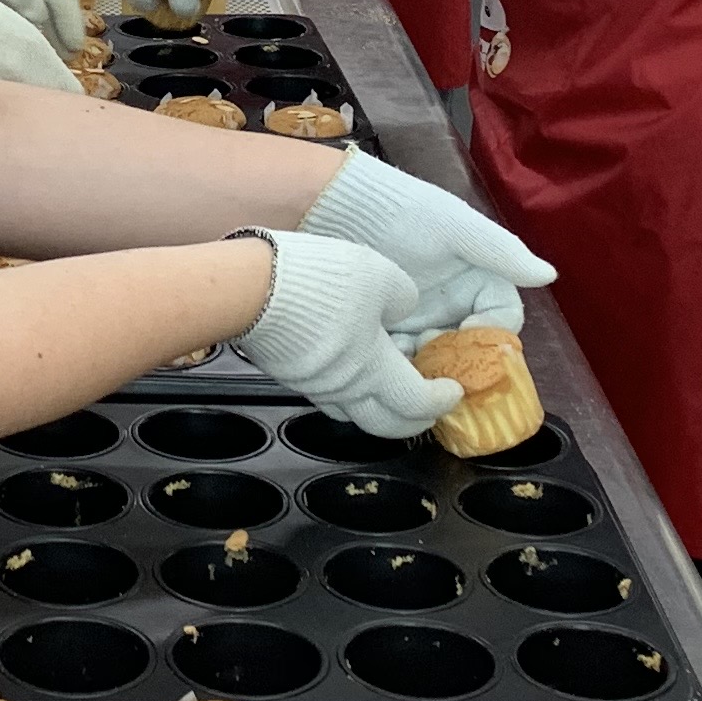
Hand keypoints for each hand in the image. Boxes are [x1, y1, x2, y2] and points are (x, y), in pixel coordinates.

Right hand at [238, 231, 459, 434]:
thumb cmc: (318, 282)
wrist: (248, 288)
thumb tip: (405, 309)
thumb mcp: (379, 274)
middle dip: (412, 421)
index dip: (440, 401)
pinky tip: (347, 362)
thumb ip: (403, 296)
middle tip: (426, 406)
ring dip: (377, 406)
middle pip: (385, 426)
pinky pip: (326, 393)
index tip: (453, 391)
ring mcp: (311, 385)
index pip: (416, 404)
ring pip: (352, 412)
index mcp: (373, 370)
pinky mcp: (288, 373)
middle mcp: (343, 389)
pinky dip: (347, 388)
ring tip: (389, 383)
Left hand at [296, 149, 556, 339]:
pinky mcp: (391, 330)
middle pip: (472, 348)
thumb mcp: (455, 228)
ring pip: (438, 360)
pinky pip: (404, 361)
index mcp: (479, 279)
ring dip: (428, 366)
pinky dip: (399, 364)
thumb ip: (501, 252)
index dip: (492, 332)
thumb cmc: (404, 213)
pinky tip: (385, 356)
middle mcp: (455, 302)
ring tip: (405, 354)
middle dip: (458, 357)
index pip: (503, 318)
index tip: (468, 333)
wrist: (339, 213)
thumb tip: (548, 275)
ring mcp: (422, 318)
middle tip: (432, 350)